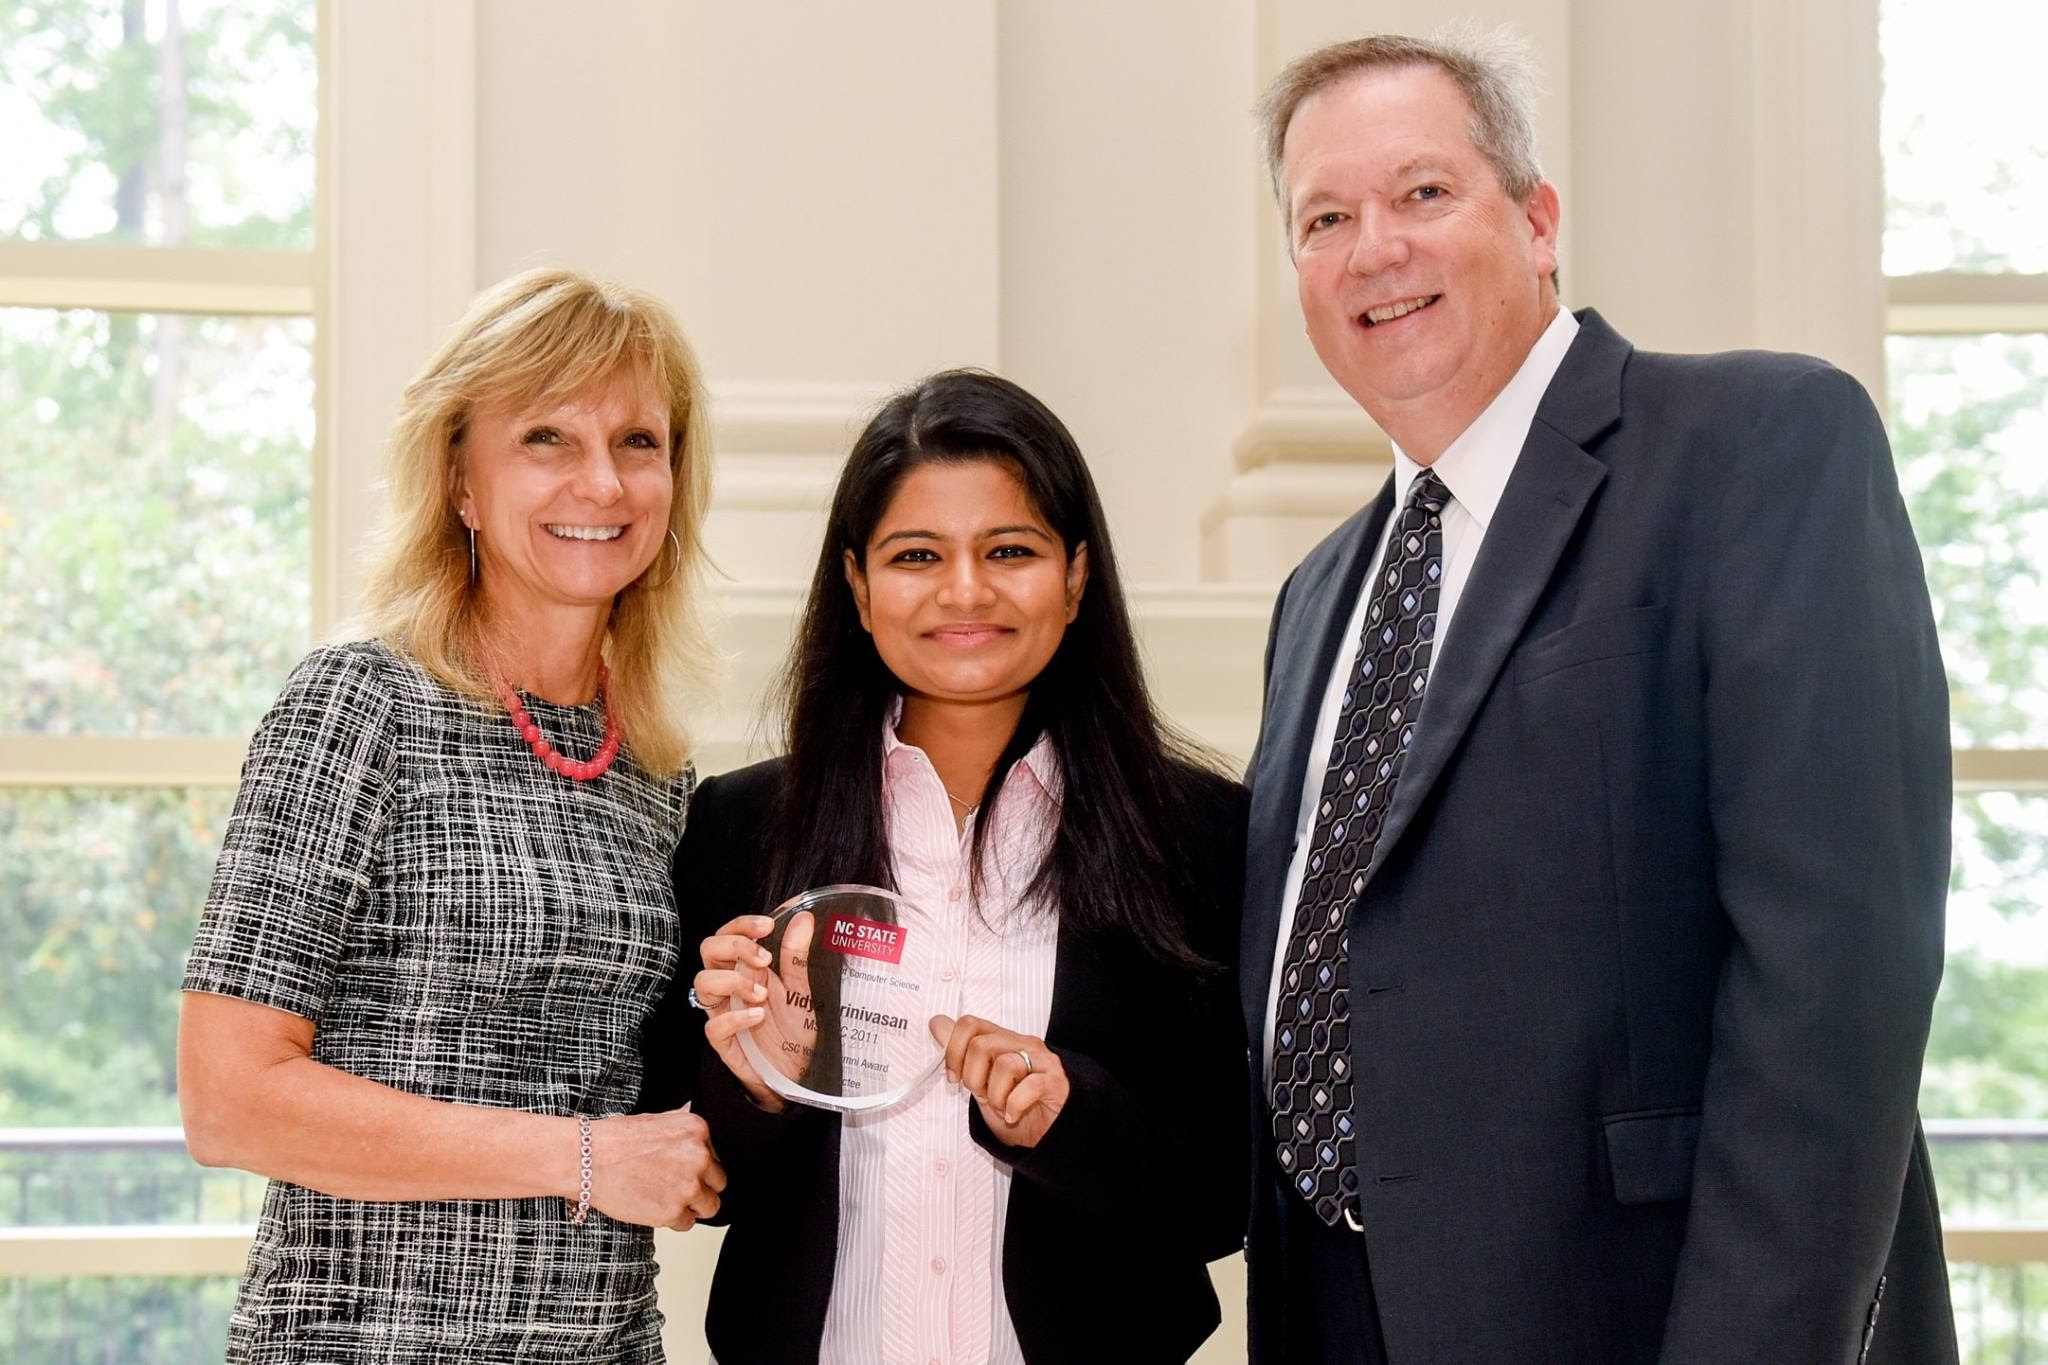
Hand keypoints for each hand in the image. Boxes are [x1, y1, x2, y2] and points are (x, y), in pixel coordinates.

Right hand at [582, 1104, 723, 1229]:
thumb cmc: (614, 1139)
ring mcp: (689, 1185)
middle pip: (718, 1182)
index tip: (682, 1169)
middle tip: (676, 1187)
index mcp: (697, 1129)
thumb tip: (697, 1140)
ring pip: (710, 1206)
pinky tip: (655, 1208)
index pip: (715, 1155)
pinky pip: (687, 1223)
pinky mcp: (674, 1211)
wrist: (586, 1160)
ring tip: (668, 1200)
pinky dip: (673, 1220)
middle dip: (700, 1187)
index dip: (698, 1166)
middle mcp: (700, 1156)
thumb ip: (683, 1133)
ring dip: (692, 1206)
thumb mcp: (657, 1121)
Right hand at [696, 913, 816, 1111]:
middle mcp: (730, 986)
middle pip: (708, 950)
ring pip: (702, 983)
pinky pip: (713, 1026)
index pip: (729, 934)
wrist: (797, 1073)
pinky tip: (757, 1016)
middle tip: (764, 959)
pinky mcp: (724, 1042)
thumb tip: (804, 918)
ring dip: (732, 981)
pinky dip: (734, 1018)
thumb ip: (797, 957)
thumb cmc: (794, 1029)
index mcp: (746, 967)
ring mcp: (724, 1012)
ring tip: (762, 994)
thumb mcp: (801, 990)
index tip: (766, 925)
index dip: (742, 925)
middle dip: (734, 946)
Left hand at [929, 1014, 1068, 1148]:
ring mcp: (1042, 1060)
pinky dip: (1014, 1105)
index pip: (969, 1024)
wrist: (1048, 1133)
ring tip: (1002, 1107)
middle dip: (973, 1078)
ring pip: (1005, 1065)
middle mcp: (1023, 1043)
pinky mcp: (1056, 1081)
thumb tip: (937, 1022)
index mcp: (1002, 1039)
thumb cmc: (1014, 1105)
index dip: (953, 1052)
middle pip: (981, 1045)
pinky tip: (1013, 1115)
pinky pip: (1029, 1086)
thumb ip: (961, 1052)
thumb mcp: (980, 1081)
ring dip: (995, 1096)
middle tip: (983, 1096)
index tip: (954, 1078)